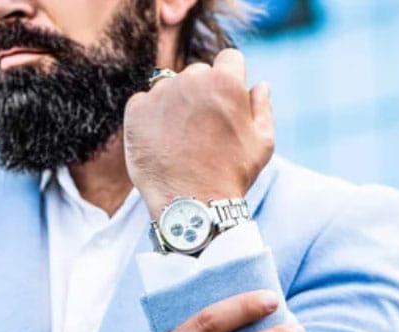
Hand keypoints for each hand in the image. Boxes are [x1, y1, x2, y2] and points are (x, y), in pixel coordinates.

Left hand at [123, 49, 274, 219]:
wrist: (190, 205)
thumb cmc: (231, 175)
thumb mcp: (262, 144)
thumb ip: (262, 108)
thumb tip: (260, 85)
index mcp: (226, 81)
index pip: (230, 59)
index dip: (231, 81)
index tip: (226, 104)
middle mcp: (191, 79)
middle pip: (199, 73)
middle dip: (203, 93)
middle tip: (204, 130)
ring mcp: (161, 93)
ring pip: (170, 87)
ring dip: (176, 105)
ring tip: (182, 141)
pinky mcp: (136, 110)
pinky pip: (145, 103)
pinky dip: (152, 119)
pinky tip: (163, 144)